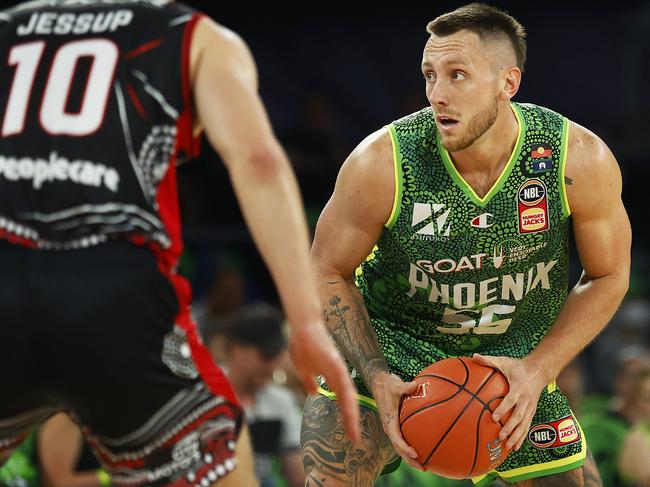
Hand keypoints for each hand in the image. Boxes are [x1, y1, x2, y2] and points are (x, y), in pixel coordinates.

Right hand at [289, 320, 360, 443]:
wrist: (303, 327)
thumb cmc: (303, 345)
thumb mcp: (304, 369)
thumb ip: (310, 381)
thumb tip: (314, 394)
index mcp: (333, 378)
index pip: (343, 402)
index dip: (347, 418)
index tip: (351, 435)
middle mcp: (339, 375)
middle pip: (348, 402)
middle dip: (351, 421)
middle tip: (355, 439)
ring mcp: (338, 369)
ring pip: (348, 395)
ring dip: (351, 413)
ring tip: (353, 430)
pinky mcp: (335, 363)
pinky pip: (342, 383)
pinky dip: (346, 397)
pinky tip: (348, 409)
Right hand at [371, 372, 424, 470]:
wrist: (380, 385)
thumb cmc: (389, 385)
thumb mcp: (396, 384)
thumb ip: (405, 387)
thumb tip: (415, 385)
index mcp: (389, 421)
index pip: (396, 438)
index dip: (404, 447)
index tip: (415, 453)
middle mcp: (390, 428)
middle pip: (398, 449)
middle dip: (410, 459)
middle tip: (423, 467)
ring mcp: (392, 429)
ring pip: (400, 448)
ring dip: (411, 458)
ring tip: (425, 465)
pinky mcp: (395, 427)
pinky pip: (403, 441)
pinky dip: (411, 448)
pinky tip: (424, 451)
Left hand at [473, 353, 548, 450]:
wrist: (540, 370)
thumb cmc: (518, 366)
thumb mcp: (504, 362)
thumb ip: (489, 361)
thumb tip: (473, 356)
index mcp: (518, 388)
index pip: (510, 400)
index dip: (503, 409)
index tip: (493, 418)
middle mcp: (526, 399)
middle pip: (518, 416)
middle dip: (509, 428)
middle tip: (499, 437)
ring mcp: (530, 406)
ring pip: (524, 424)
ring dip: (516, 436)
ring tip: (507, 446)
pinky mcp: (532, 411)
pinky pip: (527, 426)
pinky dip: (522, 437)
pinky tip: (515, 447)